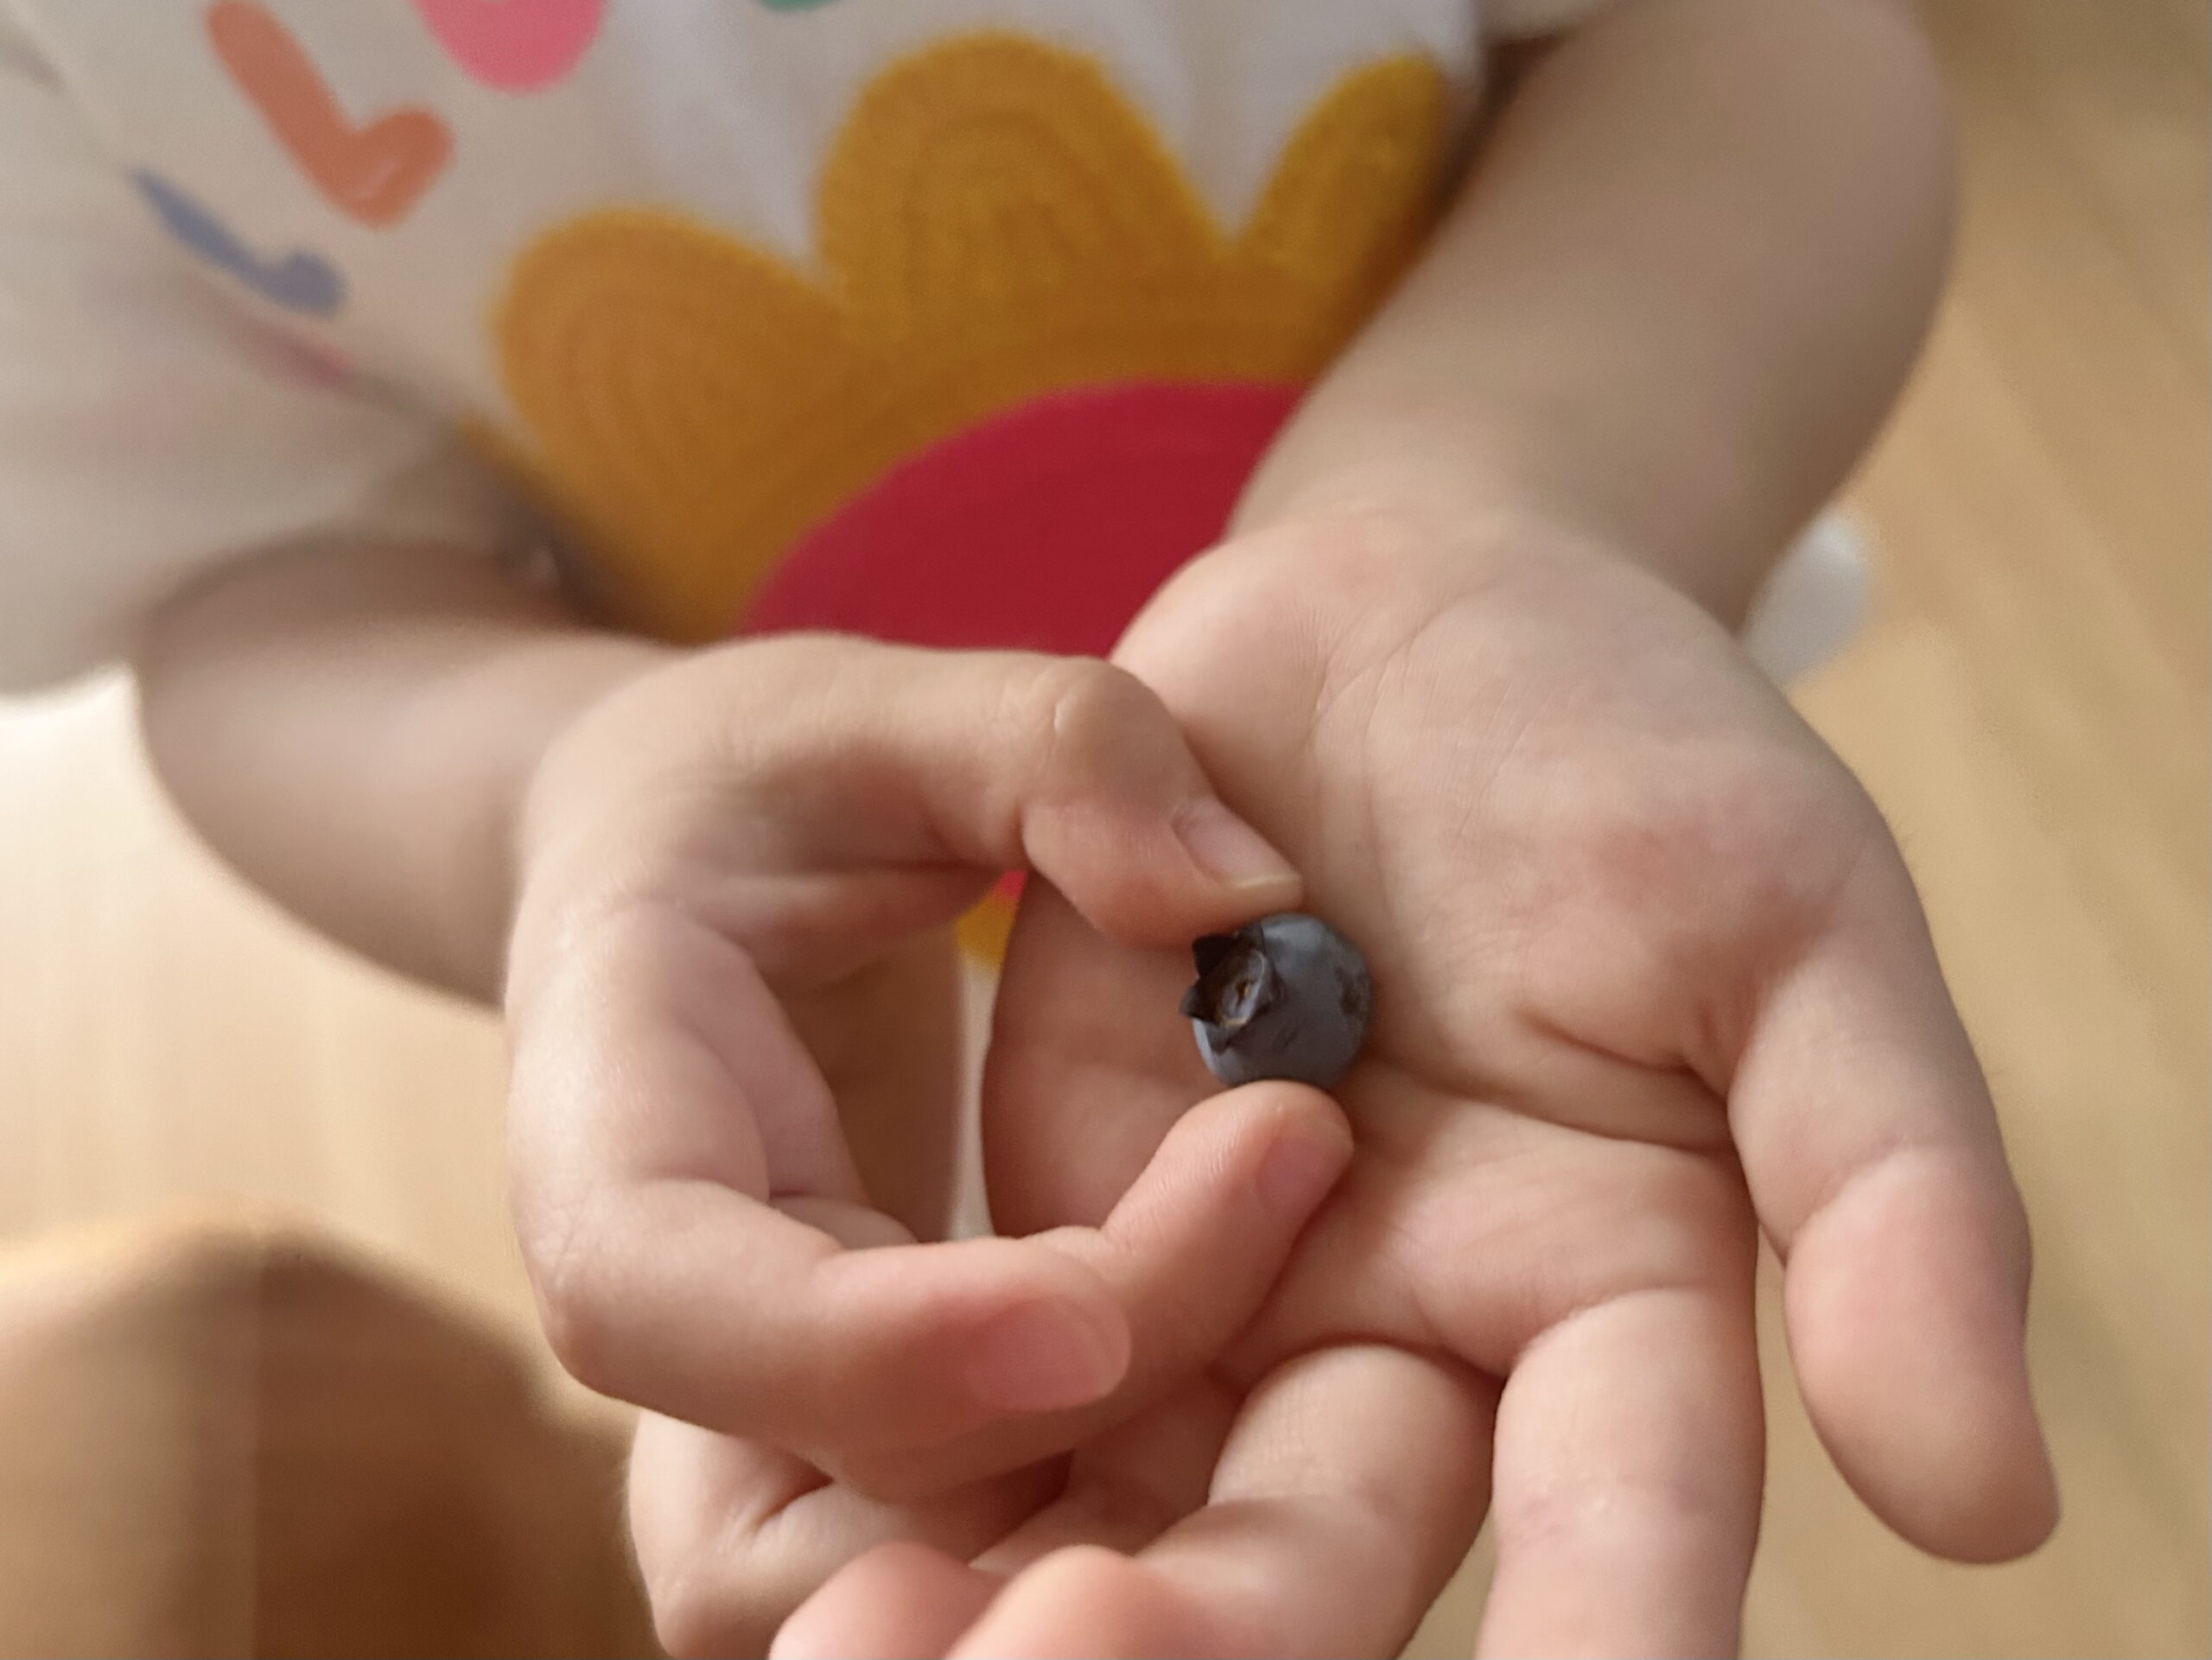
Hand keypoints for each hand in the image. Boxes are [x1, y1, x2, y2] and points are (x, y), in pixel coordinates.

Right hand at [499, 634, 1357, 1650]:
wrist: (678, 876)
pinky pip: (992, 1546)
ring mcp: (754, 1400)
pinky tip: (1281, 1380)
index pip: (666, 1293)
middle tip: (1298, 1191)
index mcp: (611, 1114)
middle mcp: (666, 1311)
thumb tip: (1247, 900)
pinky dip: (1134, 1517)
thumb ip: (1059, 752)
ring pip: (903, 1582)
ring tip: (1324, 1343)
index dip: (871, 1343)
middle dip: (1084, 1431)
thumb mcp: (886, 708)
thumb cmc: (764, 780)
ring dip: (1125, 1525)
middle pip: (829, 1479)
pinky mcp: (864, 1431)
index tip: (1085, 1324)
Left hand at [779, 513, 2058, 1656]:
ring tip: (887, 1645)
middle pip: (1319, 1555)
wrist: (1400, 628)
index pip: (1625, 1519)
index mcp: (1618, 1302)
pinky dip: (918, 1444)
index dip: (1601, 1628)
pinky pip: (992, 1373)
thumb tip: (1991, 1511)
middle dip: (1217, 1637)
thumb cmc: (1631, 752)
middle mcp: (1418, 1342)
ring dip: (1033, 1595)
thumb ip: (1889, 1191)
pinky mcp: (1081, 1214)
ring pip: (1136, 1506)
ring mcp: (1234, 1290)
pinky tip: (834, 1544)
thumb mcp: (1791, 922)